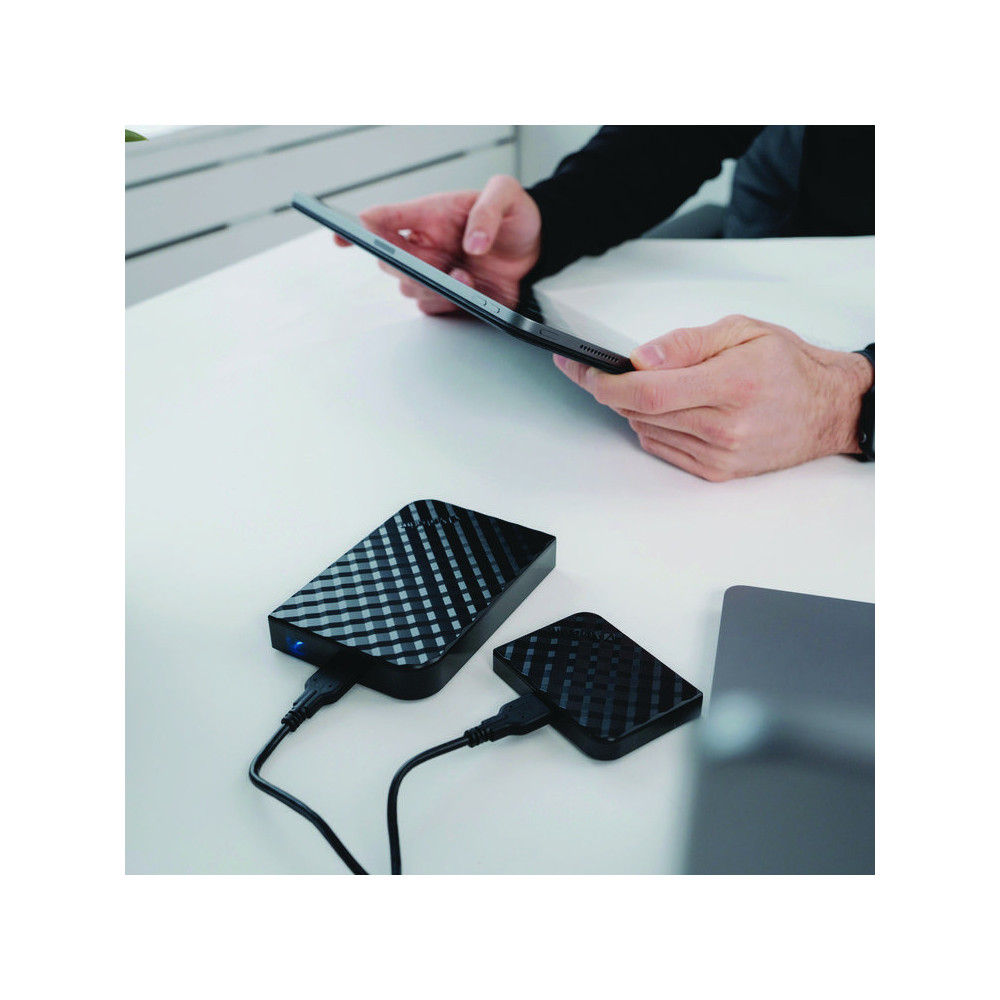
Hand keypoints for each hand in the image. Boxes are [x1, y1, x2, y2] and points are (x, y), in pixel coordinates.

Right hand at [334, 175, 541, 313]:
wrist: (538, 249)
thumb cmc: (514, 216)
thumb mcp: (507, 194)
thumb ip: (488, 211)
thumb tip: (471, 242)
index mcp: (429, 215)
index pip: (381, 219)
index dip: (356, 228)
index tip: (342, 235)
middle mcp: (425, 246)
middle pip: (388, 260)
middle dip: (404, 266)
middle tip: (435, 267)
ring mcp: (434, 273)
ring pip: (408, 288)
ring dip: (432, 288)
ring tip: (465, 279)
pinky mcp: (449, 298)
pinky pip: (431, 308)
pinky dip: (447, 305)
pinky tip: (470, 294)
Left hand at [554, 314, 873, 480]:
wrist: (827, 409)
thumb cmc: (789, 366)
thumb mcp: (741, 331)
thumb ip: (686, 343)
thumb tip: (642, 357)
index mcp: (732, 386)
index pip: (648, 391)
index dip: (606, 382)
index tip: (582, 370)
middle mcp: (725, 427)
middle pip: (640, 411)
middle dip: (613, 389)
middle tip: (606, 370)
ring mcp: (720, 455)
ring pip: (646, 429)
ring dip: (635, 407)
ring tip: (659, 385)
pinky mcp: (716, 472)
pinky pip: (662, 448)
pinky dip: (654, 426)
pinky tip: (674, 409)